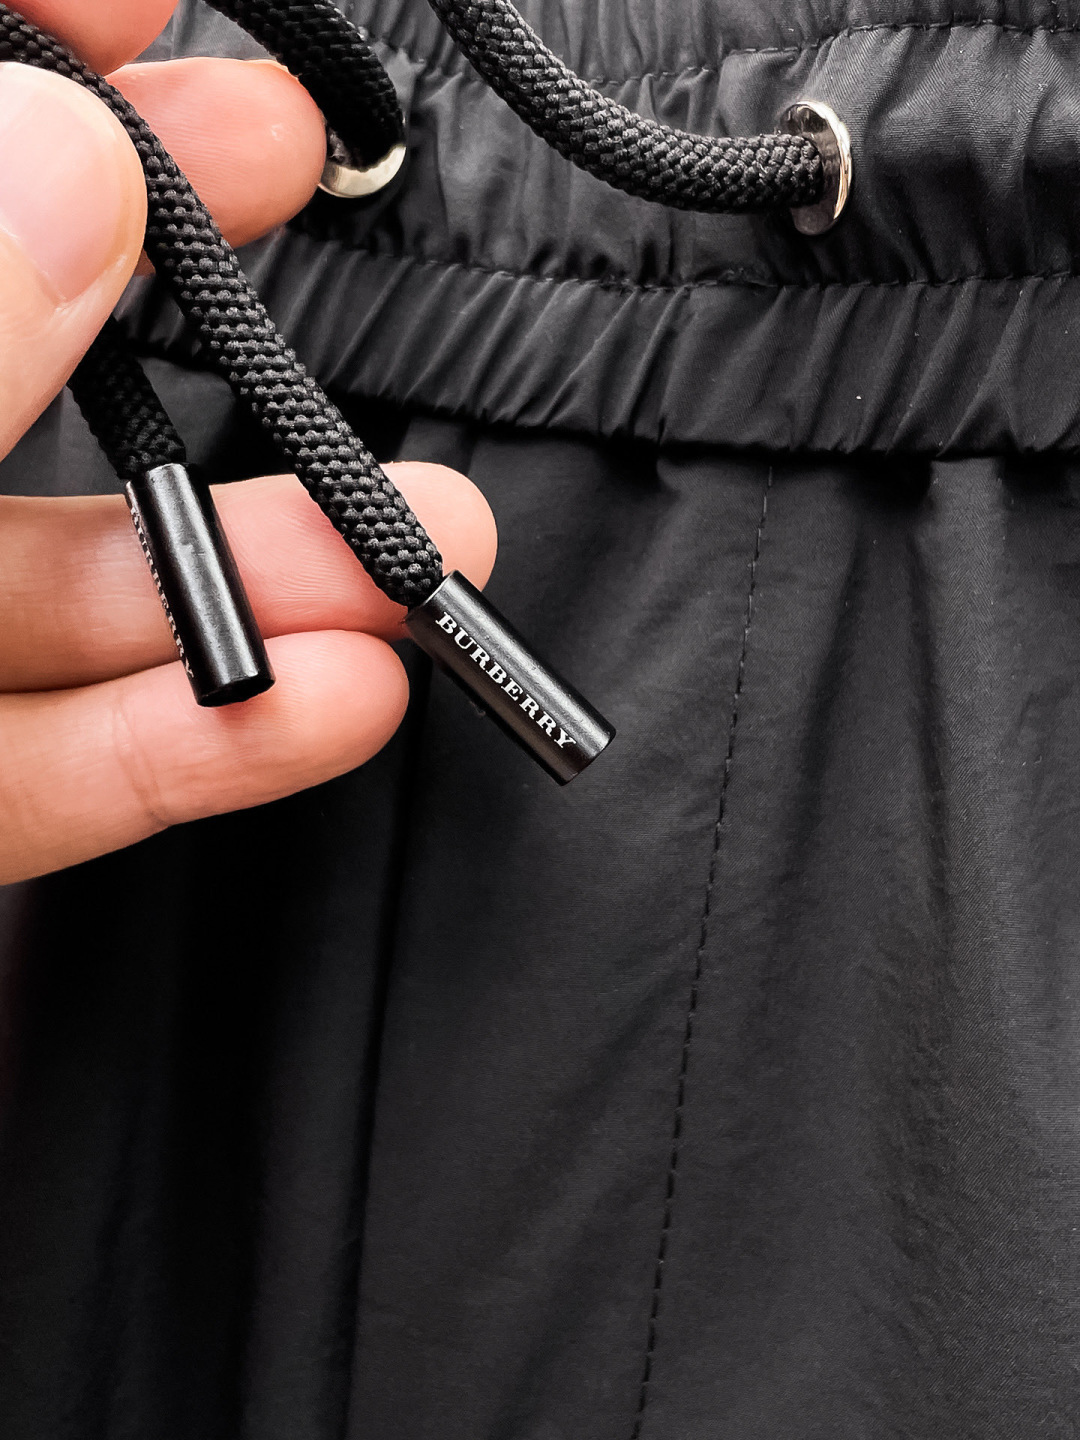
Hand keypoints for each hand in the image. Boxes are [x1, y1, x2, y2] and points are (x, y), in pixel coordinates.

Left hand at [0, 2, 497, 883]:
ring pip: (61, 587)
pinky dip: (205, 741)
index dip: (32, 48)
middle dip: (168, 257)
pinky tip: (340, 700)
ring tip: (432, 546)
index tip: (152, 2)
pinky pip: (59, 767)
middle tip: (298, 165)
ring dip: (264, 569)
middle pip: (6, 348)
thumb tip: (75, 164)